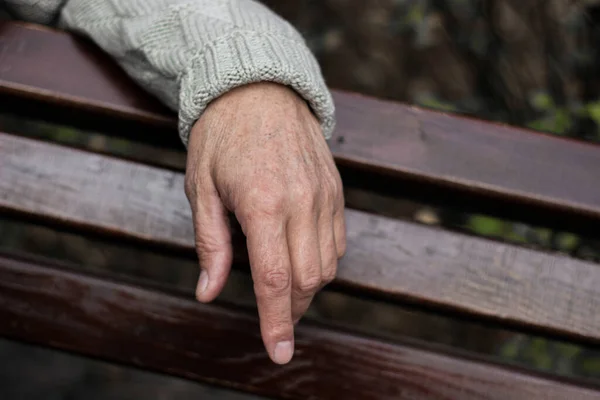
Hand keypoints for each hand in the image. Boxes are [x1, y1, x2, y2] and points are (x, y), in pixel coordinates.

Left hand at [184, 82, 345, 364]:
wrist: (260, 90)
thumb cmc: (222, 137)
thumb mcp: (201, 188)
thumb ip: (210, 244)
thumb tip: (208, 293)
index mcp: (262, 204)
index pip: (274, 280)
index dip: (276, 322)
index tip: (278, 352)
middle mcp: (301, 202)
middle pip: (307, 280)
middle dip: (291, 309)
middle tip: (272, 317)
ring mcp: (324, 196)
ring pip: (328, 266)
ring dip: (307, 288)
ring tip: (283, 287)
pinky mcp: (336, 190)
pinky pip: (338, 242)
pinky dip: (322, 262)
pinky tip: (300, 256)